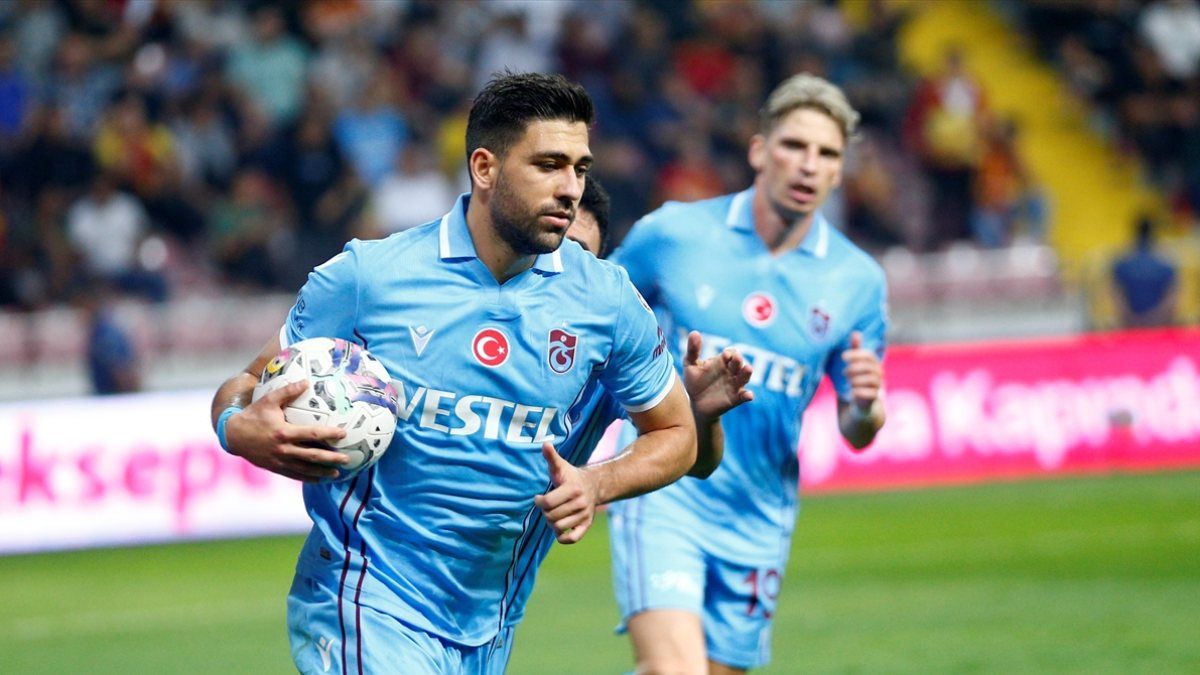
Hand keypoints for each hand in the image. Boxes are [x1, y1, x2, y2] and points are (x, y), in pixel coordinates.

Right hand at [225, 380, 349, 481]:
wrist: (233, 435)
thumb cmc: (253, 415)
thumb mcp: (268, 400)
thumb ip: (288, 391)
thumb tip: (306, 382)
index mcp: (283, 432)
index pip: (312, 434)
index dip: (329, 434)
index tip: (343, 433)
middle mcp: (283, 449)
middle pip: (312, 456)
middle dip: (331, 458)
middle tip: (346, 459)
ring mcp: (279, 461)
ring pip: (305, 469)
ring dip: (322, 472)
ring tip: (337, 473)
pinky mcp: (275, 468)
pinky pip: (295, 475)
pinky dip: (308, 478)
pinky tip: (319, 479)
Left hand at [533, 442, 598, 544]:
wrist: (593, 486)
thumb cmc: (570, 476)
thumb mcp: (560, 466)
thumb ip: (551, 456)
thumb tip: (544, 443)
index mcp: (573, 489)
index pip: (548, 503)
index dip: (539, 502)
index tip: (538, 498)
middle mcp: (580, 503)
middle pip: (551, 517)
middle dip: (545, 513)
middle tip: (547, 507)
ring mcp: (584, 516)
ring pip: (559, 528)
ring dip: (551, 524)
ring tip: (552, 515)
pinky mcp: (586, 526)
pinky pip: (572, 539)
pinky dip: (562, 538)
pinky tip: (559, 530)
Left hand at [682, 331, 753, 419]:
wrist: (694, 404)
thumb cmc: (694, 382)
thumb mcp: (690, 364)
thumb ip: (693, 349)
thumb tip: (694, 332)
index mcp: (722, 362)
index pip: (731, 353)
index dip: (730, 353)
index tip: (725, 355)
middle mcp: (731, 372)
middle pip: (739, 363)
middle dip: (738, 360)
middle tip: (735, 358)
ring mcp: (734, 385)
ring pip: (744, 377)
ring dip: (747, 373)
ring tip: (748, 369)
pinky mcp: (734, 398)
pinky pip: (744, 396)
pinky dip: (747, 395)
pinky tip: (748, 395)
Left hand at [841, 332, 882, 409]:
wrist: (862, 400)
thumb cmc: (857, 377)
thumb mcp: (855, 363)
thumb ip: (856, 349)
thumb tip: (856, 332)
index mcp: (874, 363)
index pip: (869, 355)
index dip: (856, 354)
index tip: (842, 356)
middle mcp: (879, 373)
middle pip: (869, 367)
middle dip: (854, 368)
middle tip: (844, 372)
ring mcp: (878, 386)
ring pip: (871, 380)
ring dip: (856, 380)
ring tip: (848, 382)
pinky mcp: (875, 398)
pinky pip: (871, 394)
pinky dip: (860, 392)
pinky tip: (852, 391)